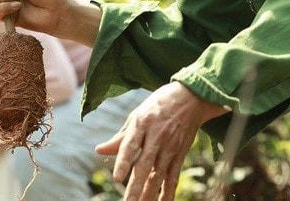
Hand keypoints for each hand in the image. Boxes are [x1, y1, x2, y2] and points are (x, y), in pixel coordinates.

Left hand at [95, 82, 227, 200]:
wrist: (191, 98)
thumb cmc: (158, 106)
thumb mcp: (137, 115)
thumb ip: (120, 137)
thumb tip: (98, 151)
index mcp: (142, 123)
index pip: (131, 145)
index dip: (123, 161)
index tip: (117, 178)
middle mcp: (156, 136)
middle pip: (145, 164)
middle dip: (136, 186)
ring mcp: (170, 147)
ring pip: (158, 174)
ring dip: (149, 194)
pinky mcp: (180, 154)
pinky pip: (173, 176)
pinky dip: (168, 192)